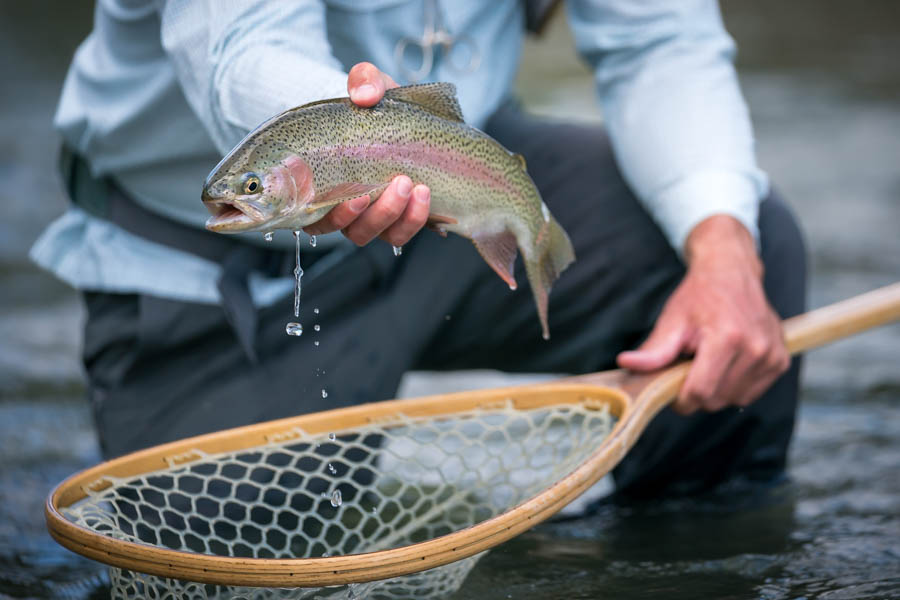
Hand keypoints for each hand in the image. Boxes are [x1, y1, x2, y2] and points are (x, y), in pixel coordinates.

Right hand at [303, 62, 430, 246]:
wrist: (419, 123)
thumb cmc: (382, 109)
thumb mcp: (374, 88)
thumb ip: (366, 81)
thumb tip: (363, 97)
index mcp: (319, 176)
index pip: (299, 208)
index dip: (310, 211)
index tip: (335, 192)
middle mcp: (336, 203)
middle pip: (334, 226)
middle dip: (360, 212)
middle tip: (392, 181)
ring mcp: (365, 217)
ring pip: (364, 233)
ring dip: (387, 214)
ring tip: (409, 184)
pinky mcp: (393, 224)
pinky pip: (397, 235)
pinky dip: (411, 220)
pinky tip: (424, 195)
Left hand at [617, 215, 789, 413]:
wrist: (732, 271)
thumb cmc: (699, 295)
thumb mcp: (672, 320)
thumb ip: (654, 350)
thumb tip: (626, 364)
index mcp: (727, 338)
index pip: (701, 393)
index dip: (681, 399)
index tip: (671, 388)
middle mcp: (756, 349)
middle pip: (717, 400)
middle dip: (697, 392)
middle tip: (688, 366)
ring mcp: (772, 356)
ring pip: (734, 400)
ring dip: (717, 389)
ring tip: (709, 360)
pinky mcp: (780, 360)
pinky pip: (751, 393)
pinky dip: (735, 386)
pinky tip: (727, 363)